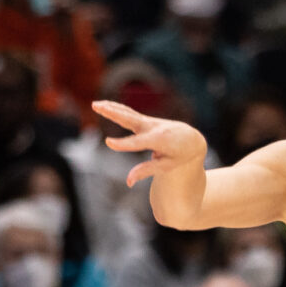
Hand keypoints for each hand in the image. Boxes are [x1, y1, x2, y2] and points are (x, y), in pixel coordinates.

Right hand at [92, 100, 206, 187]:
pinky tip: (104, 105)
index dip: (123, 144)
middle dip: (113, 113)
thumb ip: (147, 171)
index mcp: (159, 140)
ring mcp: (148, 122)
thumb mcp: (166, 166)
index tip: (108, 142)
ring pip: (127, 113)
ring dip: (110, 108)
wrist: (191, 139)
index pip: (137, 143)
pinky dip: (116, 108)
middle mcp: (152, 128)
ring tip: (95, 104)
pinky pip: (128, 113)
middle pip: (130, 119)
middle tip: (97, 107)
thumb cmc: (179, 155)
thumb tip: (128, 182)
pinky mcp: (145, 120)